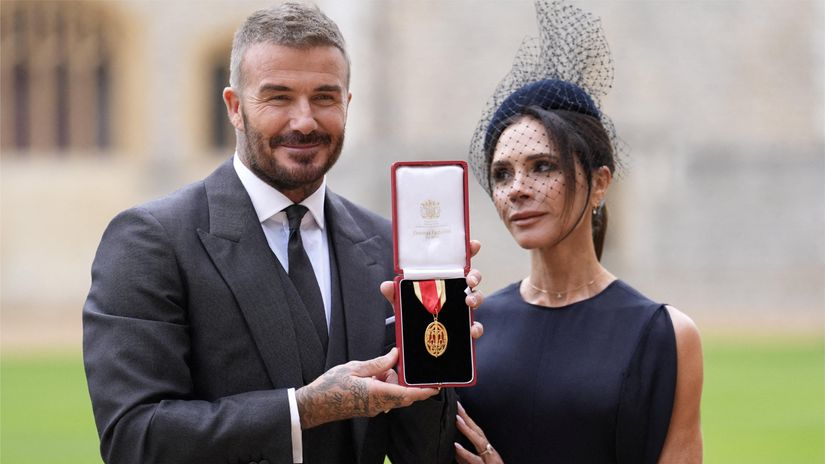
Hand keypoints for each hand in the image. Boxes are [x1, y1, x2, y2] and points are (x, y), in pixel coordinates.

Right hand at [295, 348, 437, 428]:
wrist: (315, 404)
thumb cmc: (330, 386)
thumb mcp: (354, 368)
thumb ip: (378, 362)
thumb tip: (395, 355)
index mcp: (377, 393)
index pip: (407, 394)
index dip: (424, 391)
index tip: (436, 386)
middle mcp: (378, 404)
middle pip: (403, 394)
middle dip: (403, 379)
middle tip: (394, 365)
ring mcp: (374, 409)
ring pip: (394, 395)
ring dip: (391, 382)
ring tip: (375, 370)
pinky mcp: (369, 409)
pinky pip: (385, 398)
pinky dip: (383, 386)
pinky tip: (371, 377)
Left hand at [380, 239, 484, 339]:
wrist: (414, 332)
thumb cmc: (413, 308)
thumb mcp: (403, 299)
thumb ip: (395, 292)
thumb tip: (386, 285)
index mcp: (444, 277)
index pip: (458, 260)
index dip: (468, 250)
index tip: (474, 245)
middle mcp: (456, 289)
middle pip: (472, 277)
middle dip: (475, 275)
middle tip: (470, 280)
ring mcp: (462, 307)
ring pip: (477, 298)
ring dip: (477, 298)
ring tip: (469, 302)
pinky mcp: (464, 325)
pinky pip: (474, 325)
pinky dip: (476, 328)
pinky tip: (471, 330)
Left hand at [454, 402, 502, 463]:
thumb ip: (466, 458)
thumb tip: (455, 449)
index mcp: (486, 449)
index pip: (476, 430)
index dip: (468, 419)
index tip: (459, 408)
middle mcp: (489, 451)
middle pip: (478, 431)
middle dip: (468, 418)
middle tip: (458, 406)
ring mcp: (489, 458)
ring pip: (478, 441)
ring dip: (467, 430)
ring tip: (457, 420)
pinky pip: (475, 459)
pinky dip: (465, 452)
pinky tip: (456, 446)